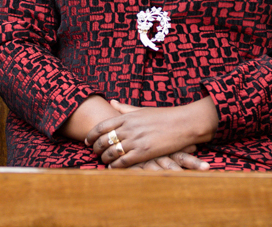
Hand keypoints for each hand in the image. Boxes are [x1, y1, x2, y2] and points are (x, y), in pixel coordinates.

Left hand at [85, 98, 218, 168]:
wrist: (184, 123)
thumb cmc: (164, 116)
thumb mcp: (142, 109)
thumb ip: (125, 108)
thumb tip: (111, 102)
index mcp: (127, 117)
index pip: (102, 126)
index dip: (92, 134)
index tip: (87, 140)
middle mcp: (129, 128)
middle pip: (104, 140)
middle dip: (96, 148)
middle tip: (93, 152)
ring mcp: (136, 140)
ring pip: (112, 151)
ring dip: (104, 158)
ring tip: (103, 161)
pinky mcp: (144, 152)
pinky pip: (124, 161)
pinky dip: (115, 166)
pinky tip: (112, 168)